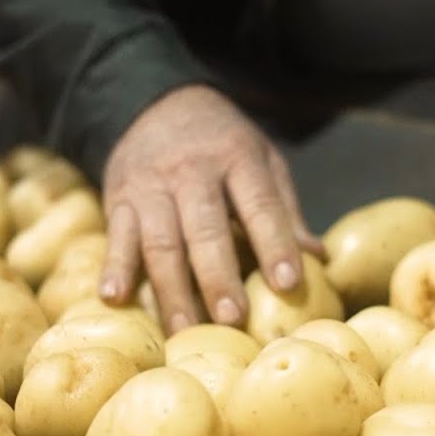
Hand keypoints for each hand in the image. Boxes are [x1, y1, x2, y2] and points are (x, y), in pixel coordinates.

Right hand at [98, 84, 323, 334]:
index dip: (274, 243)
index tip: (288, 283)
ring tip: (184, 331)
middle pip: (205, 229)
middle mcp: (192, 171)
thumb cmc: (223, 146)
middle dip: (218, 276)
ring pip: (160, 241)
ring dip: (171, 290)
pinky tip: (115, 298)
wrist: (156, 104)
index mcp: (238, 158)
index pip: (259, 204)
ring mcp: (151, 186)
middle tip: (232, 320)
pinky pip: (117, 237)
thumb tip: (320, 258)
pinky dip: (114, 267)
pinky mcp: (119, 200)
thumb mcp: (261, 160)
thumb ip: (284, 210)